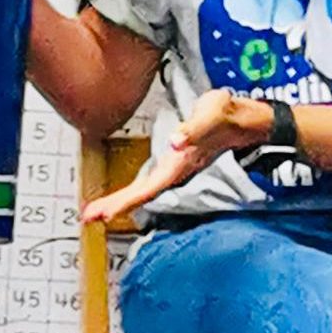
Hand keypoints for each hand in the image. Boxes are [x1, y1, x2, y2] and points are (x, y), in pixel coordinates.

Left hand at [82, 90, 272, 223]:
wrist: (242, 120)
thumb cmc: (225, 116)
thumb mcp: (211, 115)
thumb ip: (193, 129)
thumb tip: (175, 141)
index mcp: (181, 164)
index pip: (149, 189)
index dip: (126, 201)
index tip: (105, 213)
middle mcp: (176, 172)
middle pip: (142, 195)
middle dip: (115, 206)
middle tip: (88, 217)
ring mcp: (175, 170)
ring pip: (144, 192)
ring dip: (121, 202)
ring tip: (97, 211)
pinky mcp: (173, 164)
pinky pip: (147, 184)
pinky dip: (130, 192)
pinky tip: (122, 195)